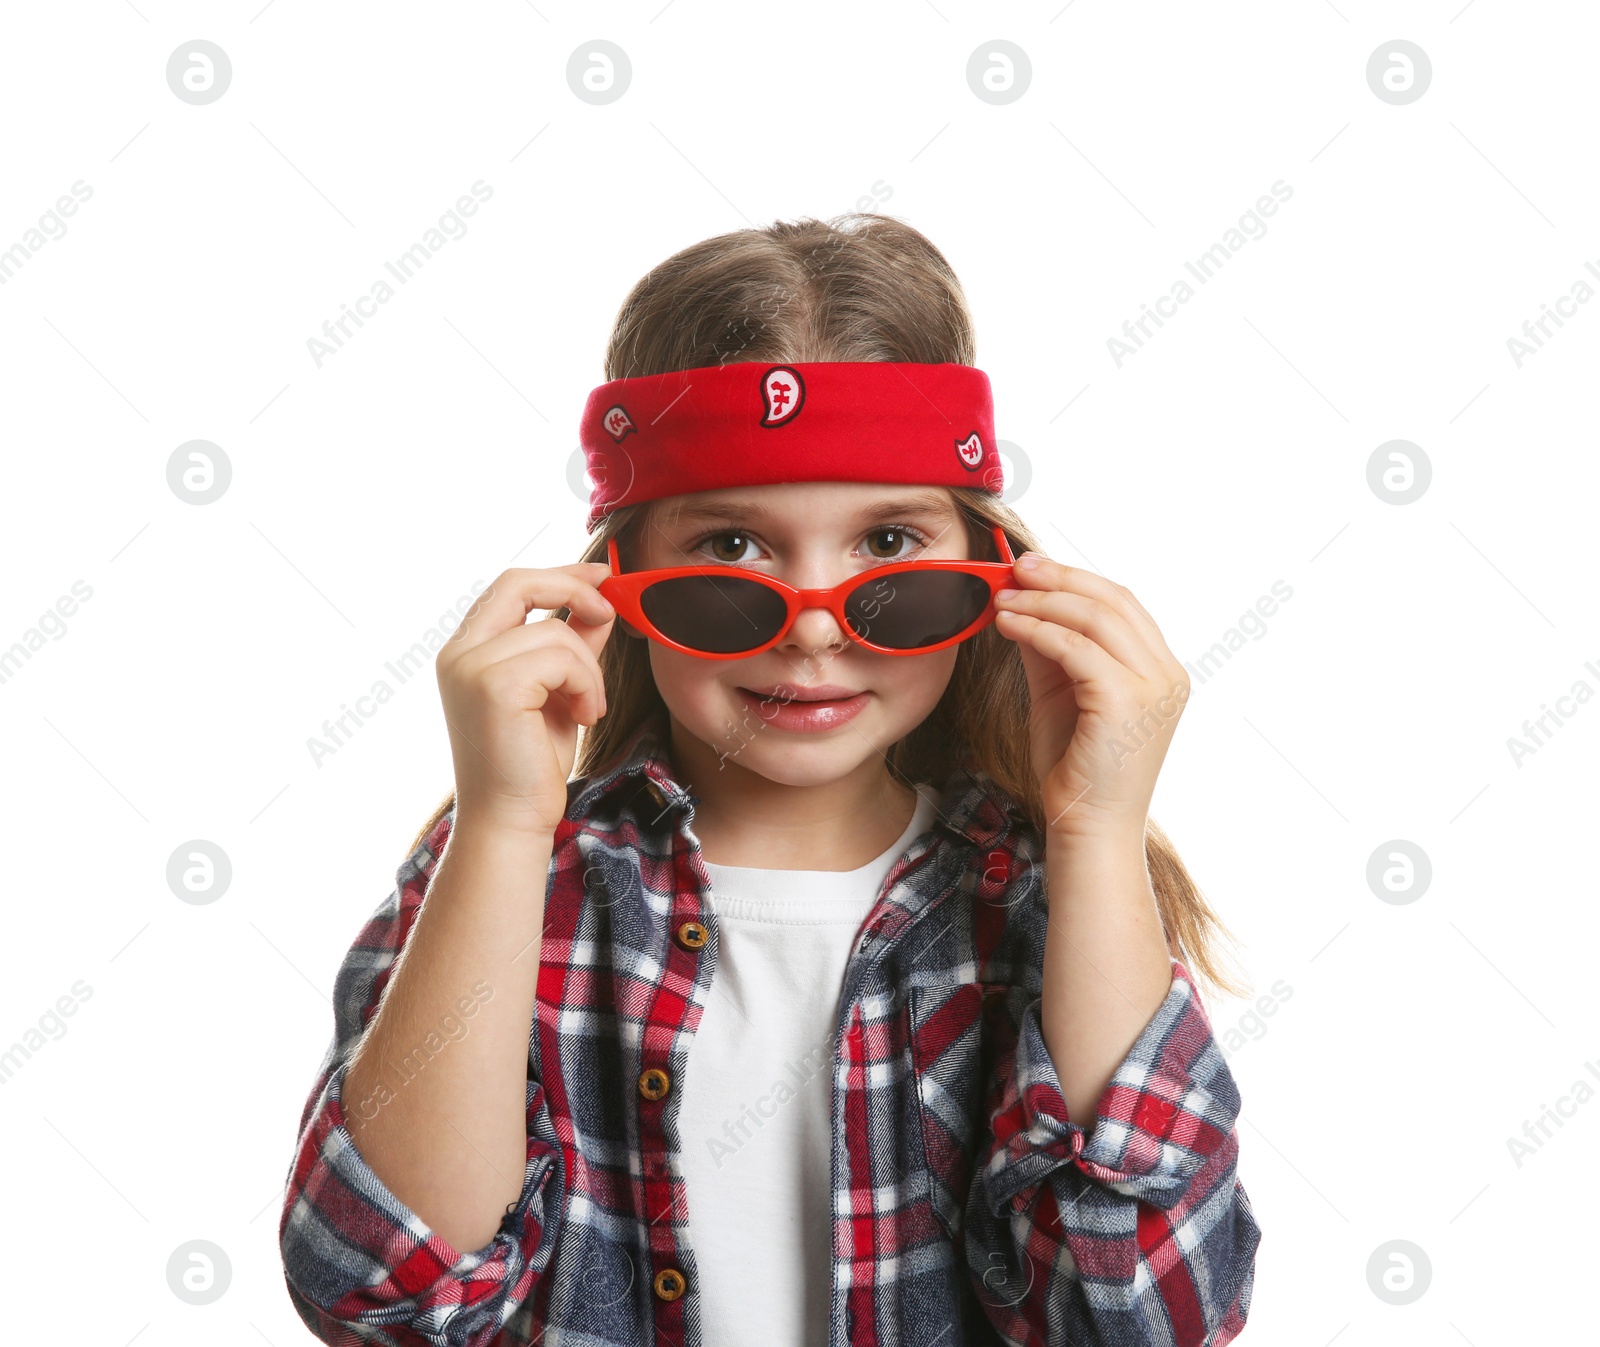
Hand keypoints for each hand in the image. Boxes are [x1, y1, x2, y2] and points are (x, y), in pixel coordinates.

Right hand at [434, 563, 615, 836]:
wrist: (512, 821)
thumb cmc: (532, 763)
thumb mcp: (557, 691)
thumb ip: (571, 645)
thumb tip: (599, 602)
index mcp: (465, 651)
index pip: (510, 586)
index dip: (559, 575)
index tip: (600, 576)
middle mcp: (458, 653)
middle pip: (520, 583)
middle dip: (574, 589)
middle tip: (610, 611)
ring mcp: (471, 667)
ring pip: (556, 631)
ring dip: (589, 669)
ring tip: (588, 708)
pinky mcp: (494, 686)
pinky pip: (563, 658)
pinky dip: (586, 685)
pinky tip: (583, 717)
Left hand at [991, 553, 1188, 841]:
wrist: (1087, 829)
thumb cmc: (1076, 771)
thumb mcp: (1060, 695)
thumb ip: (1049, 651)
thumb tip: (1023, 604)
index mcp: (1160, 671)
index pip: (1122, 604)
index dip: (1075, 579)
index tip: (1031, 568)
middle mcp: (1166, 674)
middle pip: (1113, 600)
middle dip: (1059, 578)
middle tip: (1015, 568)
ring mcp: (1152, 687)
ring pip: (1095, 617)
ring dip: (1042, 601)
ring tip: (1003, 598)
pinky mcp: (1126, 701)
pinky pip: (1076, 648)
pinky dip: (1038, 629)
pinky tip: (1008, 626)